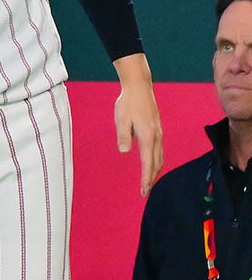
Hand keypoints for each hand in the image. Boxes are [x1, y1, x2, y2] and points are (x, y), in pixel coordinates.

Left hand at [113, 53, 162, 197]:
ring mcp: (158, 133)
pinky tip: (152, 164)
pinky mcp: (157, 130)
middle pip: (156, 163)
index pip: (148, 163)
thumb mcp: (121, 119)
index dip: (146, 179)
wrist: (139, 88)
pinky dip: (156, 161)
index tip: (144, 191)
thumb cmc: (128, 103)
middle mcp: (156, 137)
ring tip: (148, 182)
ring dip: (155, 171)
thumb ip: (123, 136)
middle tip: (145, 192)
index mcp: (147, 136)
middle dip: (152, 179)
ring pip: (159, 157)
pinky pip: (159, 150)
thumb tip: (125, 152)